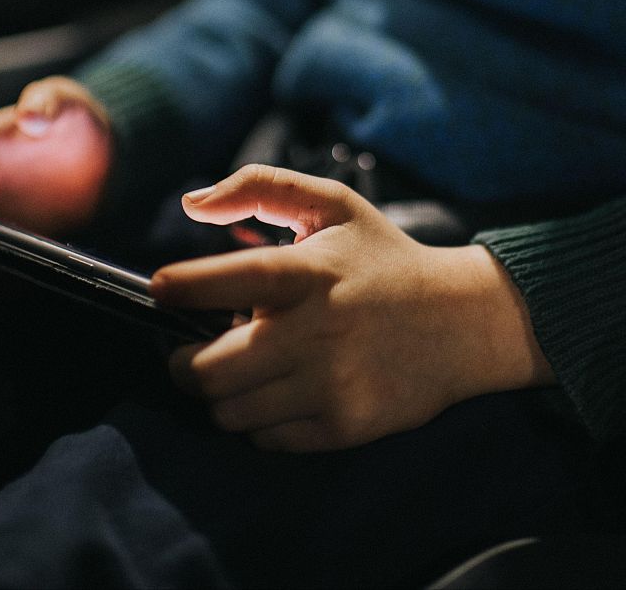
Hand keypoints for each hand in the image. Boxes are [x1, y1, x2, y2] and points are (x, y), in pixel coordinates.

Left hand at [153, 165, 554, 452]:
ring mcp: (332, 384)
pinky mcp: (345, 424)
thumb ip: (261, 188)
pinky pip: (266, 438)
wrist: (463, 322)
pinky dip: (258, 419)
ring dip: (221, 393)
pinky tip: (279, 391)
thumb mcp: (334, 206)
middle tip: (191, 348)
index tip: (161, 289)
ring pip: (228, 411)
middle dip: (184, 361)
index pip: (221, 282)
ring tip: (242, 369)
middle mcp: (318, 332)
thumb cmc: (384, 260)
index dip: (178, 287)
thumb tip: (192, 203)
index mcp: (310, 273)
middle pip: (208, 371)